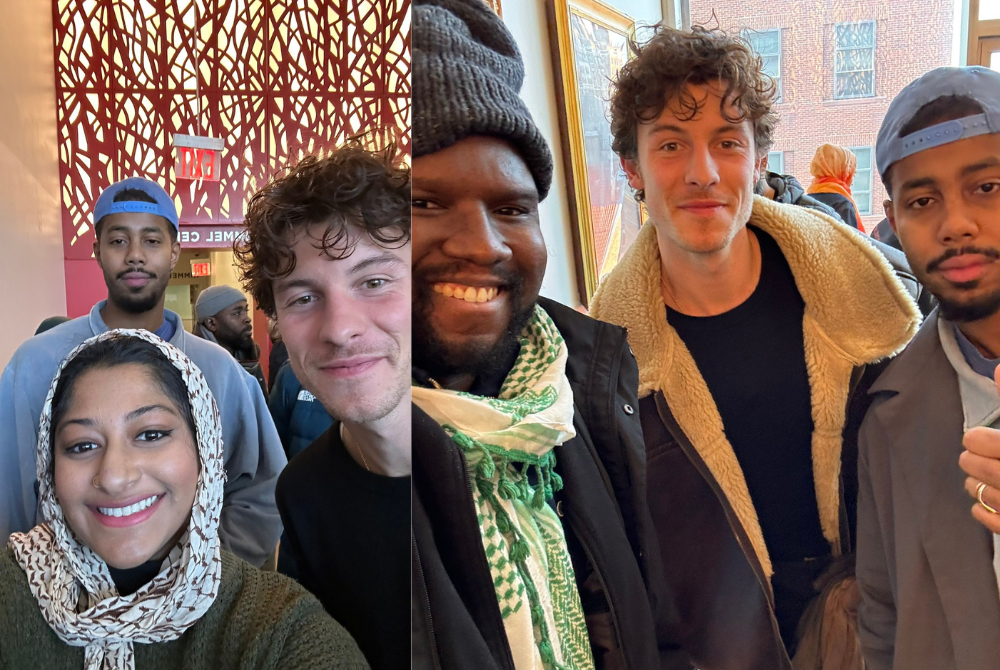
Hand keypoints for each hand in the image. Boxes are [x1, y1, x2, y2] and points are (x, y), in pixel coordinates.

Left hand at [959, 365, 999, 533]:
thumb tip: (998, 370)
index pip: (987, 442)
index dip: (978, 440)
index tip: (974, 437)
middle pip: (984, 469)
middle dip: (973, 461)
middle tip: (968, 456)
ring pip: (988, 495)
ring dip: (976, 486)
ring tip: (974, 479)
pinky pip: (998, 522)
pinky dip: (984, 513)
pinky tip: (982, 505)